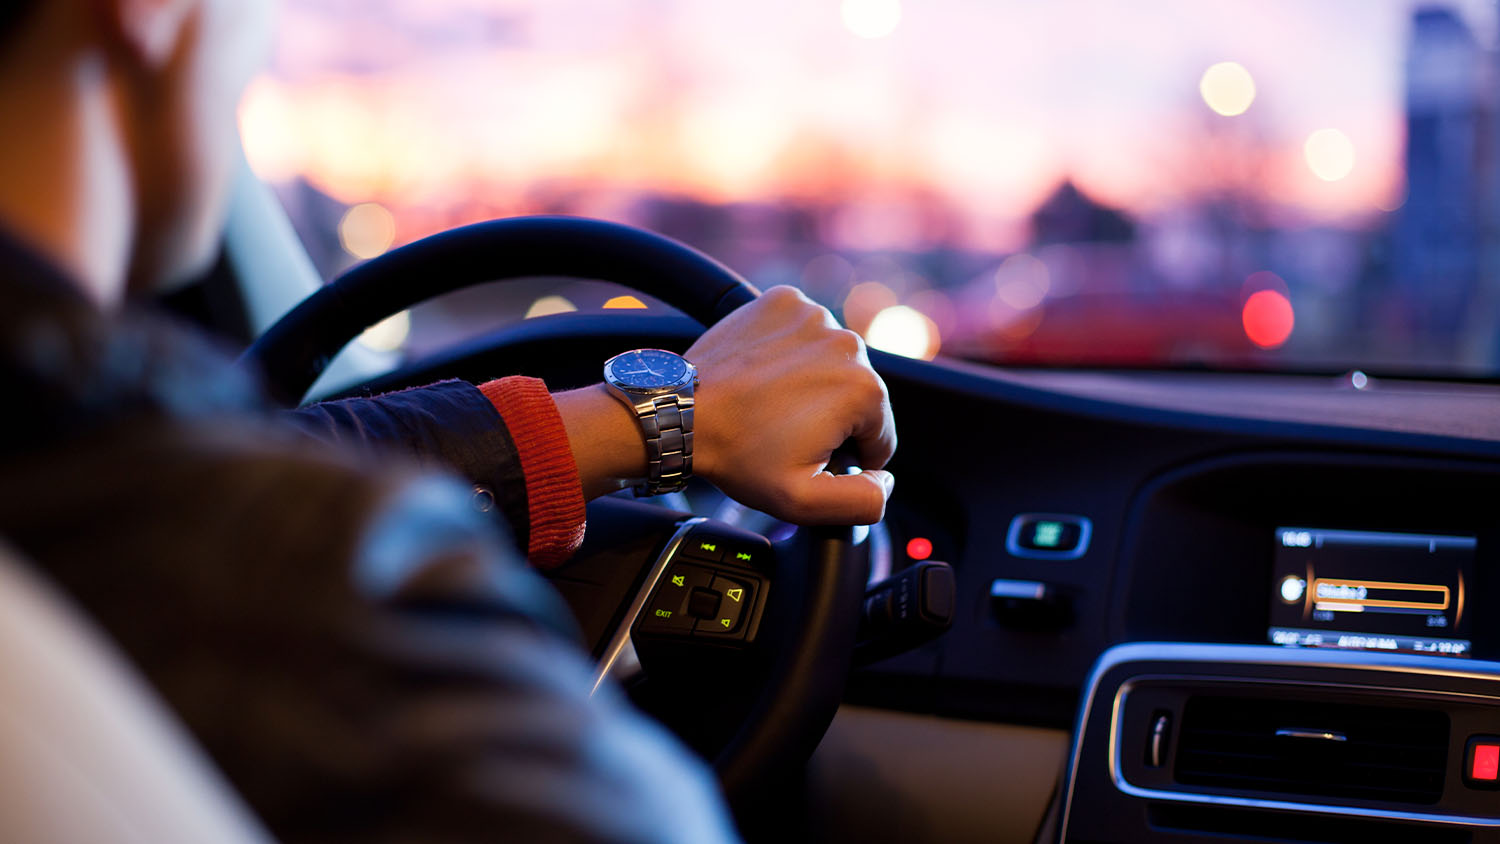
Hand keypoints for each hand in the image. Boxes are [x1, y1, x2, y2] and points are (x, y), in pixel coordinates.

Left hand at [686, 286, 896, 524]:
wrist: (682, 413)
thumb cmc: (738, 454)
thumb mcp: (805, 501)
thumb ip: (863, 501)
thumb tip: (886, 481)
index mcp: (864, 390)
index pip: (879, 436)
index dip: (846, 457)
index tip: (806, 455)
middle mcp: (848, 343)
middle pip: (858, 396)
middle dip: (830, 418)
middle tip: (783, 432)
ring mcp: (814, 315)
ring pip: (832, 362)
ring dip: (812, 383)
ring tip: (771, 403)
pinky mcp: (784, 301)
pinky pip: (804, 333)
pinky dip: (791, 351)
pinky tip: (765, 374)